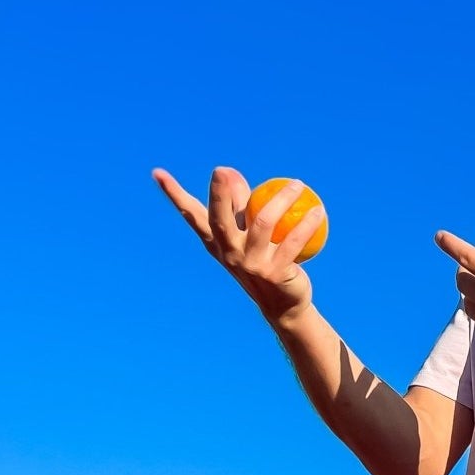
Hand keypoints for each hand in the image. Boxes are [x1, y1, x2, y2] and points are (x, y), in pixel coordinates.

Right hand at [152, 167, 323, 327]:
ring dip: (282, 200)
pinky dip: (306, 225)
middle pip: (219, 218)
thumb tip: (230, 172)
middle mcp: (228, 252)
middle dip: (217, 194)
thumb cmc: (263, 260)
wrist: (282, 304)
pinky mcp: (273, 272)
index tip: (156, 173)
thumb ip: (241, 204)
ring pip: (263, 223)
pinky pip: (292, 242)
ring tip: (299, 185)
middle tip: (220, 170)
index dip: (174, 194)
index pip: (191, 214)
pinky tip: (318, 211)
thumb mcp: (248, 234)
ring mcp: (249, 264)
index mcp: (216, 241)